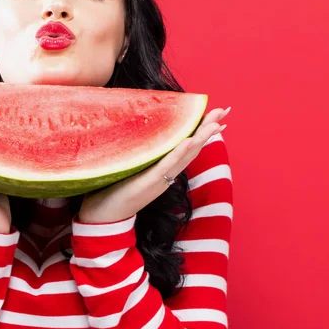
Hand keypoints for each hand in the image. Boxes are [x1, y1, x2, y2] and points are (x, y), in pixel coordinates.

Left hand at [78, 106, 230, 223]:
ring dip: (201, 138)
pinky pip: (167, 166)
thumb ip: (142, 155)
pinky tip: (189, 141)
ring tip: (215, 123)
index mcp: (163, 169)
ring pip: (185, 155)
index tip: (217, 117)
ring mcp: (160, 179)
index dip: (202, 131)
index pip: (187, 145)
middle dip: (208, 128)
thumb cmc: (115, 191)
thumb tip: (144, 136)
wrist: (104, 217)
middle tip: (224, 111)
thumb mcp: (133, 168)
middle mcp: (166, 173)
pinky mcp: (149, 182)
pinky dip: (179, 153)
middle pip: (191, 147)